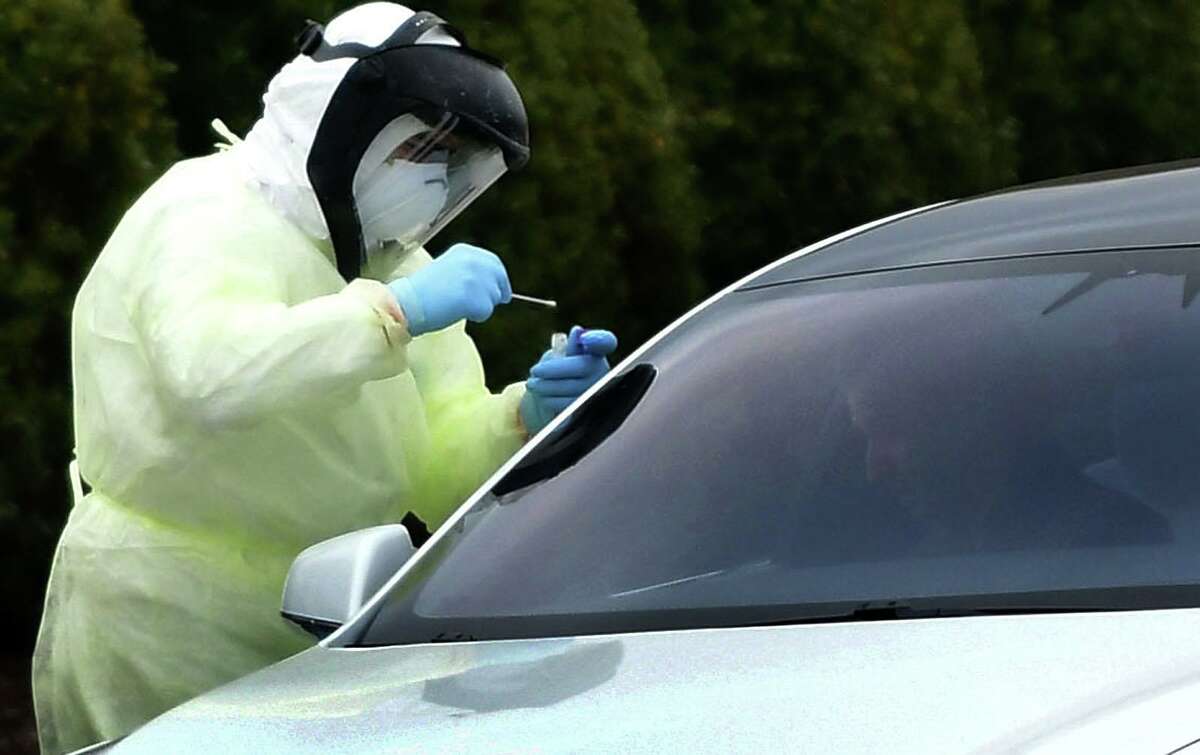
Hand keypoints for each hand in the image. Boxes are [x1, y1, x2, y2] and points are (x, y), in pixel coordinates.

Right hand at [388, 243, 511, 335]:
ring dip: (482, 307)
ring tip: (458, 306)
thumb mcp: (448, 268)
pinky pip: (486, 311)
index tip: (503, 292)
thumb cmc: (423, 292)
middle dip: (496, 294)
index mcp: (465, 251)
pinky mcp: (474, 297)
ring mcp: (475, 278)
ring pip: (494, 298)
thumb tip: (492, 285)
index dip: (500, 279)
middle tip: (483, 306)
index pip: (494, 263)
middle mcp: (473, 260)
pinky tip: (457, 312)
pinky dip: (476, 316)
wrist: (407, 303)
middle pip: (499, 279)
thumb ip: (469, 271)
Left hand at [520, 326, 617, 434]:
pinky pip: (564, 405)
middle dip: (550, 370)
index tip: (586, 338)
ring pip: (568, 388)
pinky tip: (542, 396)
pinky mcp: (586, 411)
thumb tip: (578, 333)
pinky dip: (548, 400)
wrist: (562, 398)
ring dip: (544, 387)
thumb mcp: (567, 354)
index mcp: (599, 352)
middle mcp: (604, 372)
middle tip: (533, 371)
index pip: (605, 342)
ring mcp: (597, 393)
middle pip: (578, 367)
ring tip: (533, 384)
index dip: (598, 339)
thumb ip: (573, 346)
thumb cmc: (565, 369)